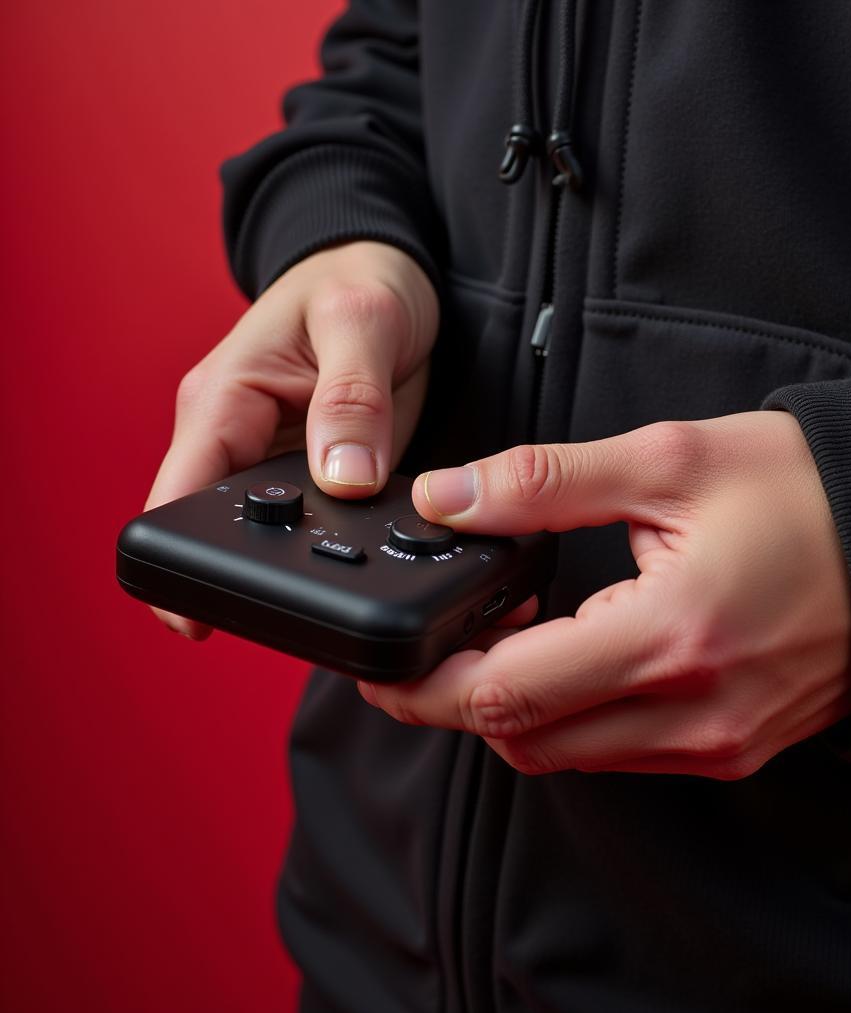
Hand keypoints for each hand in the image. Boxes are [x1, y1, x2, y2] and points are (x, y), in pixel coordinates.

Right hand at [146, 241, 438, 637]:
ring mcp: (276, 459)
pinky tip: (376, 543)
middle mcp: (237, 437)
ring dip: (313, 552)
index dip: (180, 562)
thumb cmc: (359, 279)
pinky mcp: (315, 472)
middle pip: (226, 528)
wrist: (389, 274)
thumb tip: (343, 481)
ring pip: (278, 532)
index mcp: (223, 401)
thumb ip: (351, 400)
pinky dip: (343, 535)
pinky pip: (318, 520)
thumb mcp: (361, 323)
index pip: (178, 494)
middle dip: (270, 564)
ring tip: (366, 559)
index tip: (201, 618)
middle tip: (333, 583)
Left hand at [357, 413, 850, 778]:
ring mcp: (712, 741)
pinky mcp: (728, 746)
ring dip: (510, 707)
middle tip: (421, 648)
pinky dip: (567, 716)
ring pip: (565, 754)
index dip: (427, 686)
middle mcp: (691, 711)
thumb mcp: (666, 462)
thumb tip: (449, 498)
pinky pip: (616, 752)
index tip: (384, 664)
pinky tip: (563, 655)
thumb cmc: (803, 493)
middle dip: (453, 702)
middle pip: (524, 739)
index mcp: (670, 636)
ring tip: (494, 635)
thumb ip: (542, 483)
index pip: (509, 694)